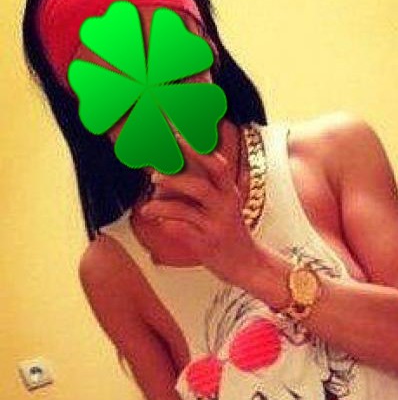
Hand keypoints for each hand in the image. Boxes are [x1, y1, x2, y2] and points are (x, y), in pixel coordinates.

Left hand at [139, 132, 259, 284]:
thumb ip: (202, 187)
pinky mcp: (207, 244)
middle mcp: (226, 206)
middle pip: (201, 186)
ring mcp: (216, 226)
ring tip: (148, 205)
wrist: (246, 264)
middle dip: (175, 179)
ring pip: (186, 210)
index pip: (217, 165)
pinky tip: (155, 221)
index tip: (176, 135)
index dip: (197, 149)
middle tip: (154, 176)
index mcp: (229, 192)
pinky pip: (181, 230)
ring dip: (163, 204)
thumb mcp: (223, 205)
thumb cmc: (227, 230)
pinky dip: (165, 224)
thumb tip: (166, 173)